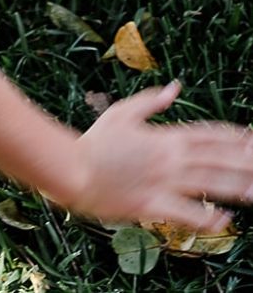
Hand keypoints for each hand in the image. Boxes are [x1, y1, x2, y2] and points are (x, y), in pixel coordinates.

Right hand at [66, 81, 252, 229]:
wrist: (72, 170)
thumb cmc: (95, 141)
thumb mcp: (122, 112)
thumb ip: (152, 101)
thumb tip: (176, 87)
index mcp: (163, 136)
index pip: (207, 135)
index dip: (233, 137)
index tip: (252, 138)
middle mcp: (169, 159)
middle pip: (216, 160)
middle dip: (244, 162)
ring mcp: (163, 183)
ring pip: (209, 185)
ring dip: (237, 188)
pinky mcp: (152, 206)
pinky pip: (187, 213)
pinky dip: (207, 218)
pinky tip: (225, 221)